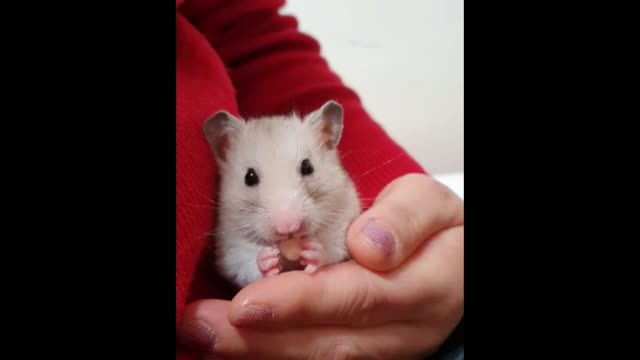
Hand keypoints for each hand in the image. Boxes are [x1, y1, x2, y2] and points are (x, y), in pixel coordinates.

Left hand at [177, 174, 463, 358]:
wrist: (458, 269)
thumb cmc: (440, 233)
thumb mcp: (432, 205)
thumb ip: (405, 219)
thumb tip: (366, 246)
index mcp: (424, 287)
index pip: (356, 297)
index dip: (300, 303)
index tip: (247, 304)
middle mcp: (403, 332)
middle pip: (329, 343)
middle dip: (261, 339)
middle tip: (202, 327)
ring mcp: (384, 351)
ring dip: (259, 353)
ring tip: (205, 337)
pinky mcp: (365, 355)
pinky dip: (273, 354)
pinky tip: (233, 346)